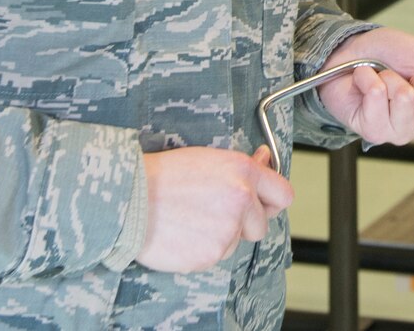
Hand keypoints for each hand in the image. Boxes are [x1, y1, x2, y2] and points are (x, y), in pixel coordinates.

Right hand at [136, 145, 293, 272]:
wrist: (130, 199)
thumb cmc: (164, 175)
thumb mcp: (208, 158)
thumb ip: (242, 167)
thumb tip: (265, 160)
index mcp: (243, 172)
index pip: (283, 195)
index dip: (271, 201)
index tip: (262, 203)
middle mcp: (242, 200)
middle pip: (261, 226)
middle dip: (243, 223)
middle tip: (213, 212)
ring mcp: (227, 230)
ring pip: (235, 242)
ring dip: (219, 236)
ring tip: (190, 218)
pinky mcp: (210, 254)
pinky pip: (214, 256)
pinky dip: (201, 249)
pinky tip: (182, 233)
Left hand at [316, 27, 413, 146]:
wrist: (348, 50)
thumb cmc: (387, 53)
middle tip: (411, 75)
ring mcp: (398, 130)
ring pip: (406, 106)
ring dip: (392, 80)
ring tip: (384, 76)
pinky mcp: (372, 130)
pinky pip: (377, 103)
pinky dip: (370, 80)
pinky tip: (366, 80)